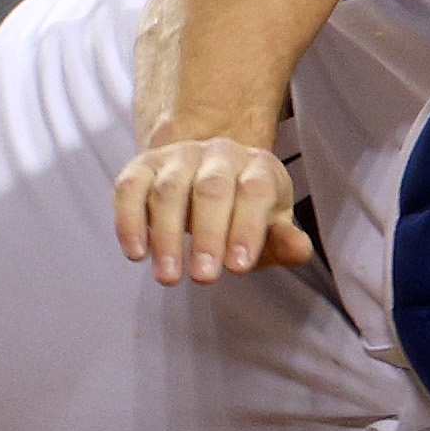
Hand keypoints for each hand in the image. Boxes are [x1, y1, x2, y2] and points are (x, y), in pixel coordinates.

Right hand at [116, 133, 311, 285]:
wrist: (209, 178)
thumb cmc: (244, 211)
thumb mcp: (270, 226)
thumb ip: (284, 240)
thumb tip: (300, 250)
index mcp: (259, 165)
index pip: (255, 191)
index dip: (247, 229)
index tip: (238, 268)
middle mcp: (220, 152)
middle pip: (212, 189)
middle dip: (208, 236)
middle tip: (204, 278)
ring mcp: (179, 155)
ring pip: (169, 190)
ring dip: (167, 235)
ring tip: (169, 276)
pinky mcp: (143, 164)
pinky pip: (130, 189)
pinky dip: (129, 221)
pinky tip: (136, 254)